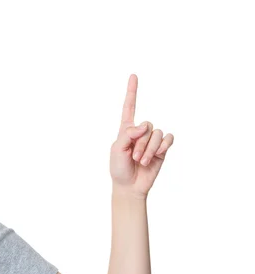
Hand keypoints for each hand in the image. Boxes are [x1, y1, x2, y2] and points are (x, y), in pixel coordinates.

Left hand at [110, 74, 173, 198]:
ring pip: (156, 133)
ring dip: (149, 149)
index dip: (132, 91)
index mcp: (126, 129)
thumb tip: (143, 126)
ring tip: (142, 161)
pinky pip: (168, 138)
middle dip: (140, 143)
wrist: (130, 186)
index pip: (129, 107)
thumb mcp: (117, 150)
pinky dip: (162, 147)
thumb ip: (128, 134)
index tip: (133, 75)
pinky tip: (158, 155)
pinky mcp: (163, 148)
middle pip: (146, 125)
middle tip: (134, 157)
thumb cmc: (119, 168)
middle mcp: (140, 132)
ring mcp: (152, 140)